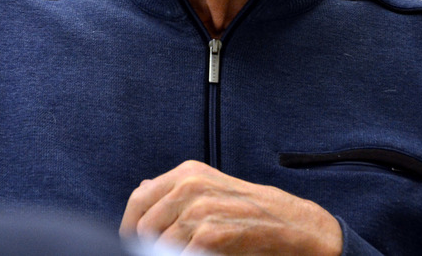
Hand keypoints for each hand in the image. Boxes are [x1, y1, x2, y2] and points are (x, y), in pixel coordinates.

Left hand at [120, 160, 342, 254]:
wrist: (291, 225)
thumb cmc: (247, 211)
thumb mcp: (209, 188)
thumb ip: (174, 190)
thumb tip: (140, 191)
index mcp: (186, 173)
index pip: (138, 199)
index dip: (130, 226)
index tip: (133, 243)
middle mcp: (190, 186)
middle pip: (144, 225)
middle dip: (147, 246)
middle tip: (160, 253)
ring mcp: (200, 210)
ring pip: (159, 244)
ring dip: (167, 255)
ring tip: (190, 252)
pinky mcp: (212, 234)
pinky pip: (179, 255)